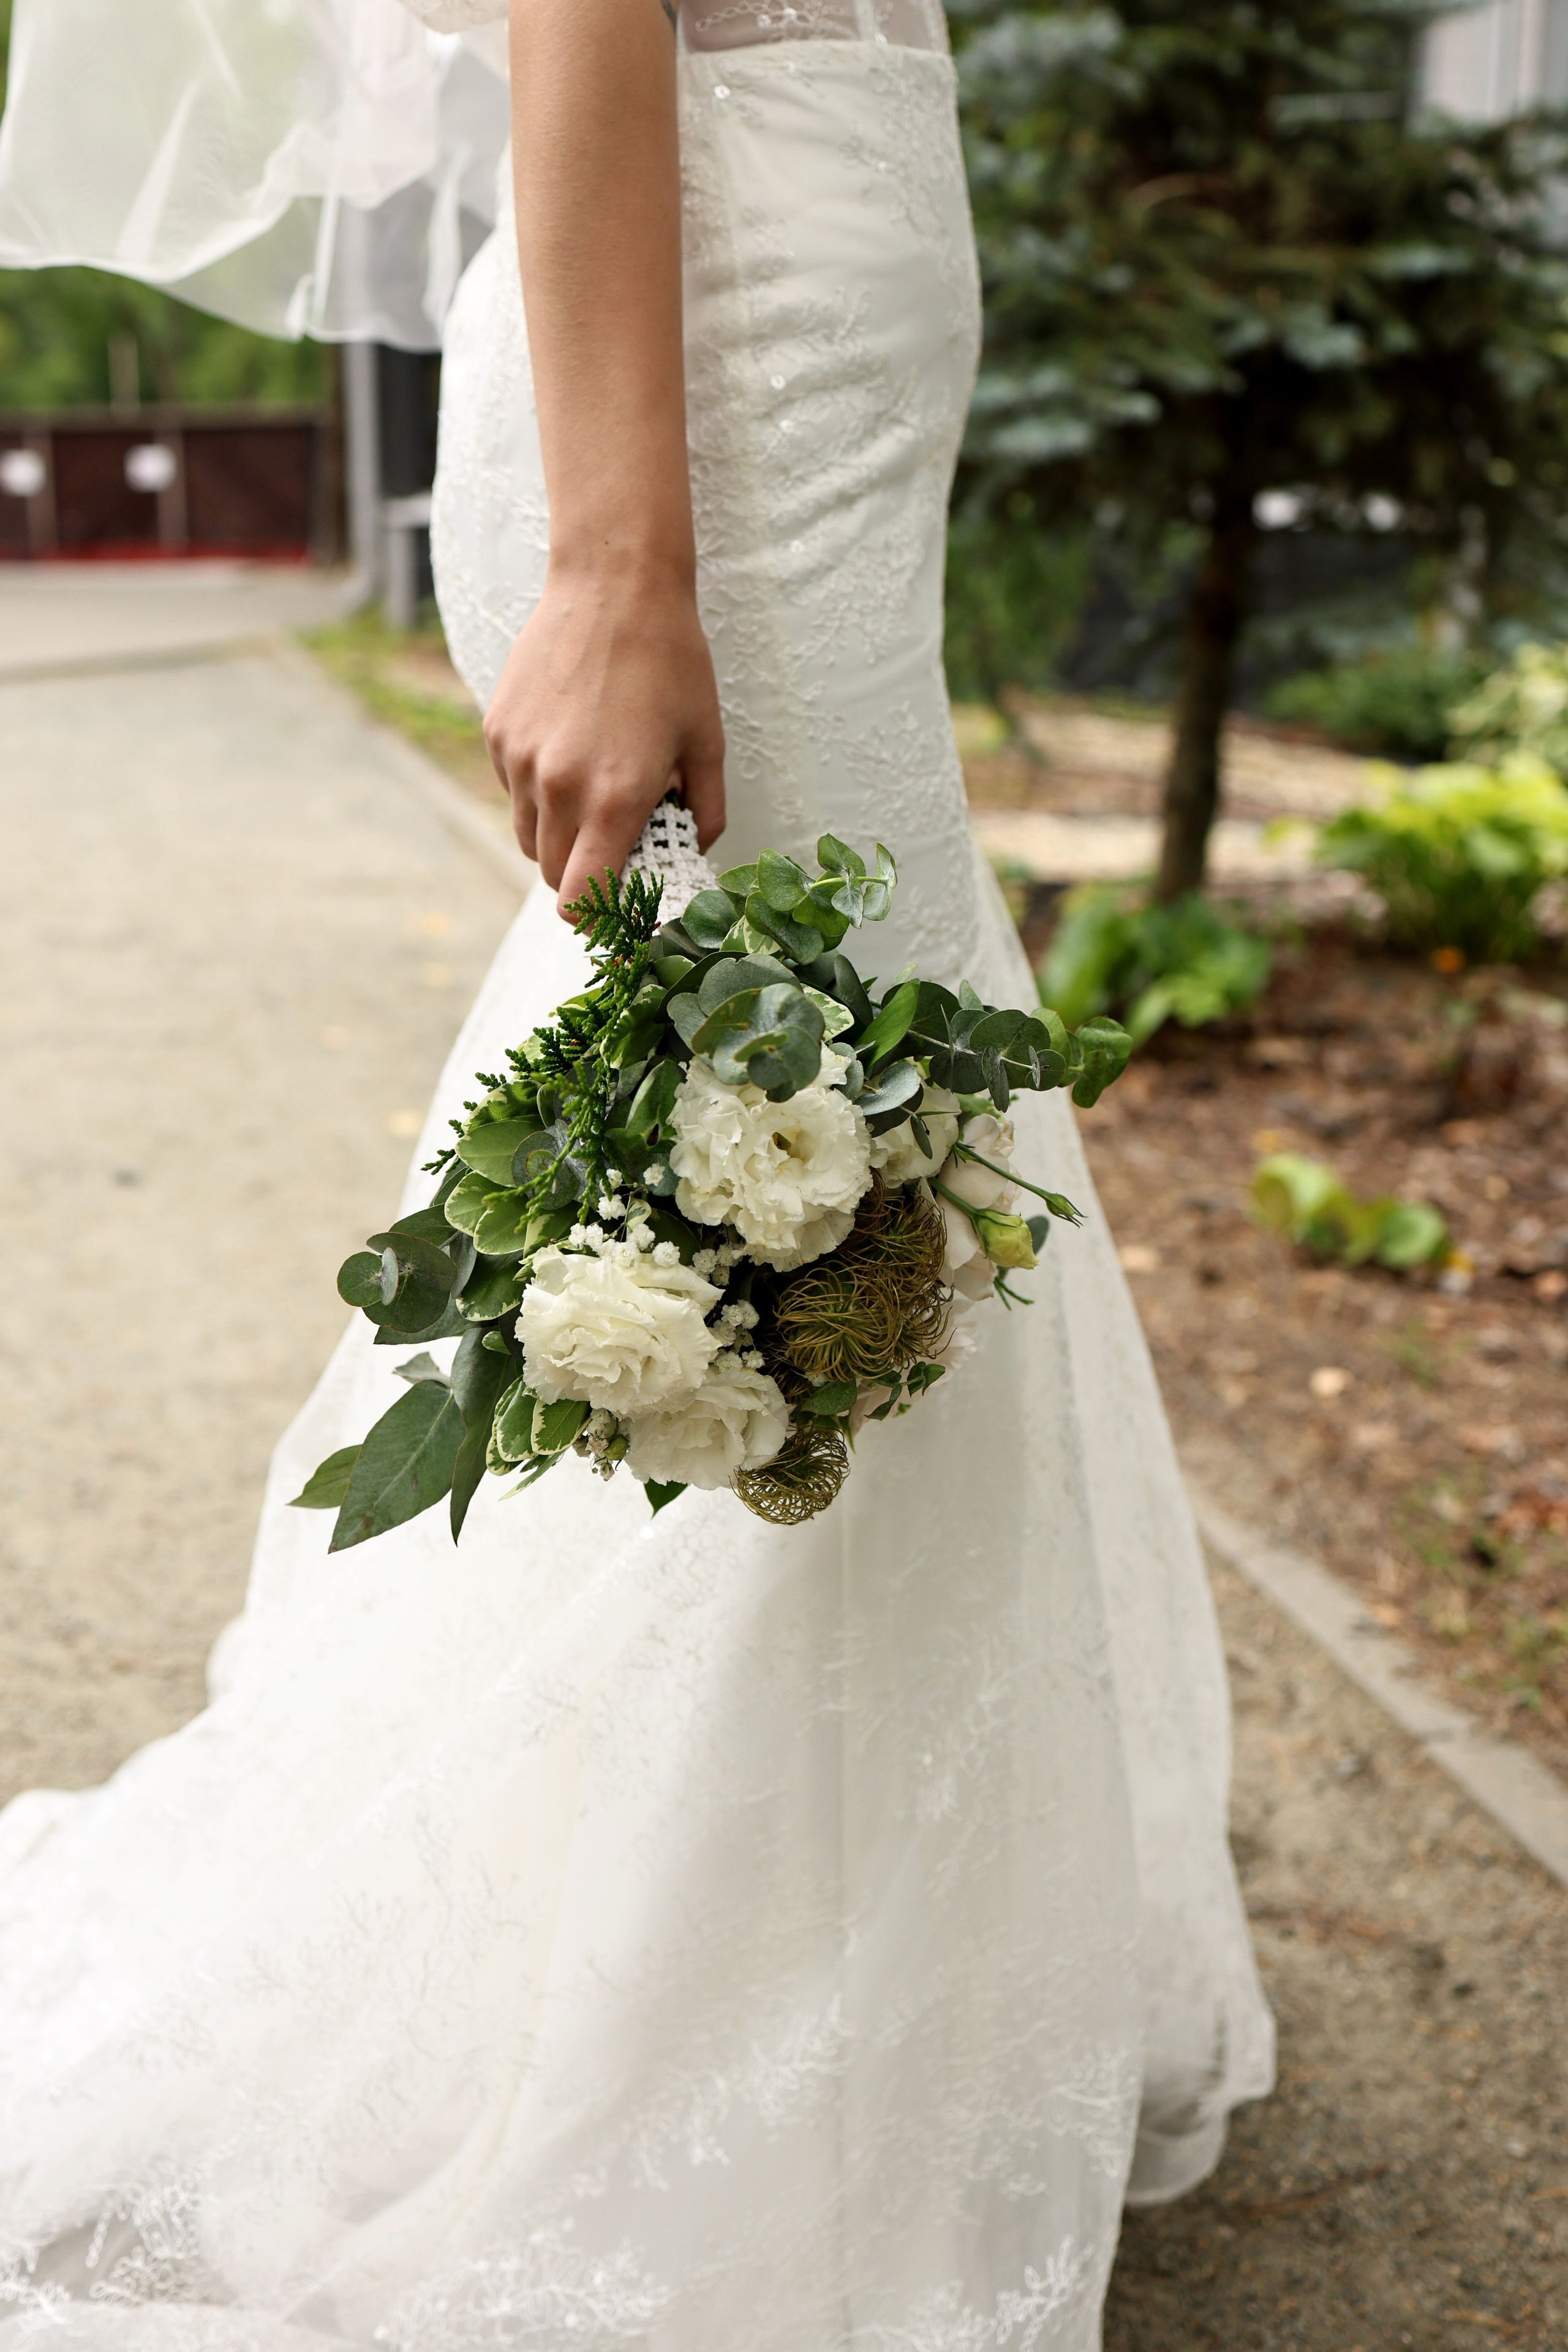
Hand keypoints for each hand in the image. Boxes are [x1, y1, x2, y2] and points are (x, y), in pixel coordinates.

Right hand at [483, 559, 725, 916]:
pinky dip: (538, 791)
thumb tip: (693, 850)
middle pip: (552, 876)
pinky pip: (513, 791)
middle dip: (583, 877)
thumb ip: (703, 810)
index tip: (616, 911)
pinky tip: (570, 749)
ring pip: (528, 837)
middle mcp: (558, 787)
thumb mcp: (706, 741)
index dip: (596, 919)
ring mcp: (521, 760)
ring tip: (593, 793)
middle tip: (616, 847)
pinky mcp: (498, 732)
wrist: (613, 584)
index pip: (582, 900)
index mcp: (615, 799)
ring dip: (558, 836)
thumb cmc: (670, 660)